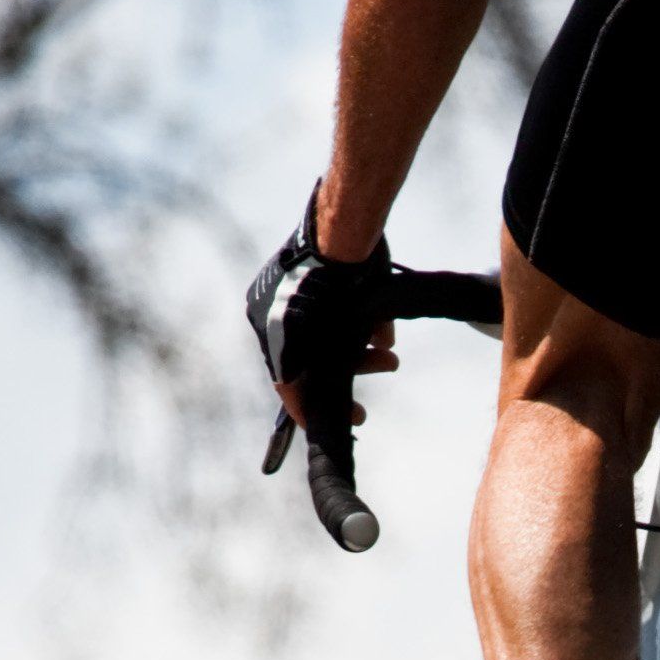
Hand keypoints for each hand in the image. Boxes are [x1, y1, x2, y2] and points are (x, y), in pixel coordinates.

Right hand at [245, 190, 398, 433]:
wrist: (348, 232)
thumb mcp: (301, 341)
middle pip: (318, 357)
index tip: (325, 426)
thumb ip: (297, 375)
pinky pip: (358, 310)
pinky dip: (372, 327)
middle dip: (346, 378)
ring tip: (391, 361)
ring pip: (340, 336)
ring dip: (363, 356)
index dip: (306, 408)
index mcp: (268, 319)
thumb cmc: (323, 288)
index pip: (286, 377)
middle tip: (363, 410)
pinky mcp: (345, 270)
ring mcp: (317, 287)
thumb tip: (296, 403)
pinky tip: (387, 337)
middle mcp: (288, 305)